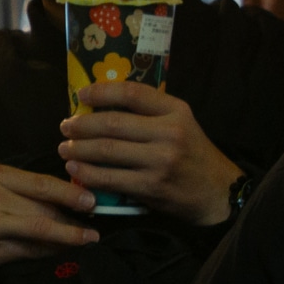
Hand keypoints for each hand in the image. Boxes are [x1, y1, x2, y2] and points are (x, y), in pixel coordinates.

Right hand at [0, 164, 101, 273]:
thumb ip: (18, 189)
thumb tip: (63, 198)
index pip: (42, 183)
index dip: (71, 192)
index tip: (92, 200)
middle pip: (45, 206)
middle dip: (74, 216)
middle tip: (95, 223)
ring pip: (41, 228)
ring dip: (69, 236)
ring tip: (88, 239)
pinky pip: (29, 250)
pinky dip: (48, 251)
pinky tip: (60, 250)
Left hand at [59, 81, 242, 226]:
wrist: (218, 192)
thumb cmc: (192, 154)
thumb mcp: (180, 123)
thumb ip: (149, 112)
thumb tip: (100, 104)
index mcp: (176, 111)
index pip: (132, 93)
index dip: (101, 91)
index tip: (81, 95)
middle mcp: (170, 133)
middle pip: (111, 124)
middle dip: (80, 125)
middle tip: (65, 127)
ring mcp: (160, 161)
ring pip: (106, 151)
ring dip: (78, 149)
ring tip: (65, 149)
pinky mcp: (152, 186)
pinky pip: (109, 178)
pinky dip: (86, 174)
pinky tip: (75, 170)